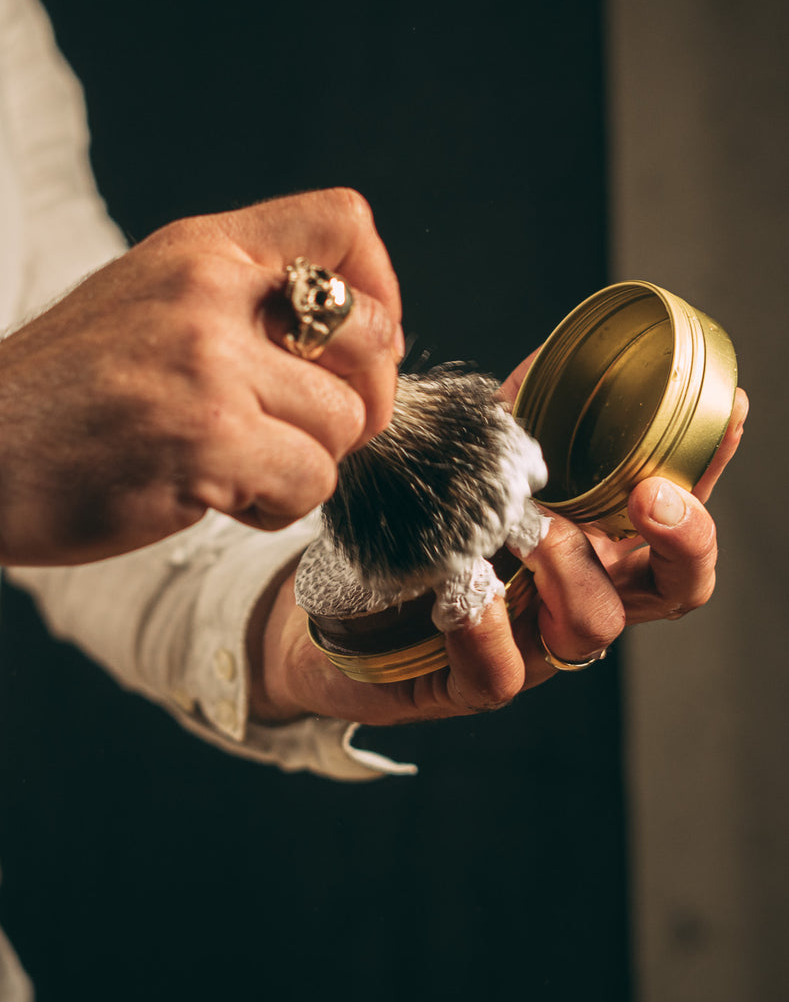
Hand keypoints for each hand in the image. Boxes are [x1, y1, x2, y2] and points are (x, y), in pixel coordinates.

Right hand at [0, 189, 402, 585]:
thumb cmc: (50, 391)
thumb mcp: (138, 300)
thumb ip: (229, 298)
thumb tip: (339, 336)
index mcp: (197, 251)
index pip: (343, 223)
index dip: (377, 288)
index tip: (347, 347)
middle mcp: (208, 293)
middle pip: (371, 337)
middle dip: (360, 397)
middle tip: (312, 430)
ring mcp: (205, 366)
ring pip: (343, 424)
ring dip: (305, 463)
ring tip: (237, 469)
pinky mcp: (201, 441)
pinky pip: (307, 484)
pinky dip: (276, 507)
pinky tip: (218, 498)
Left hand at [250, 357, 748, 725]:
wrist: (319, 613)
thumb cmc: (406, 538)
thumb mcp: (464, 473)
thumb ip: (511, 424)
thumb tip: (548, 358)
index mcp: (588, 546)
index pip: (671, 517)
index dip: (707, 470)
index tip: (724, 409)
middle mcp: (571, 599)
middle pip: (672, 586)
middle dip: (680, 536)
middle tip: (650, 496)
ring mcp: (531, 647)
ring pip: (593, 623)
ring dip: (569, 566)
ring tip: (527, 528)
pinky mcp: (470, 684)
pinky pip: (503, 669)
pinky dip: (487, 624)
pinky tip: (465, 588)